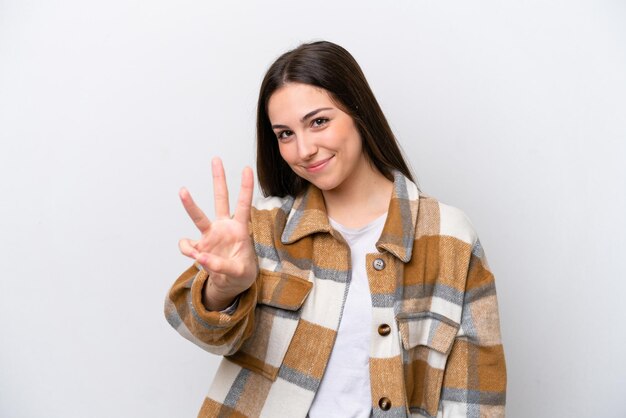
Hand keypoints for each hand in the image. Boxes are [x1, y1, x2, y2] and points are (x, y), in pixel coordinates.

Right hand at [178, 158, 256, 310]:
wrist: (230, 284)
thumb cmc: (241, 273)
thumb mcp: (240, 272)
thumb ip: (222, 266)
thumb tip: (201, 256)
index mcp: (239, 229)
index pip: (244, 205)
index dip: (245, 188)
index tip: (247, 169)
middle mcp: (223, 227)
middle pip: (221, 199)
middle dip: (218, 179)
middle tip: (216, 159)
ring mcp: (210, 235)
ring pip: (198, 216)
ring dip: (190, 204)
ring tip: (183, 190)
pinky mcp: (198, 247)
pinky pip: (188, 246)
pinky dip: (188, 251)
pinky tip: (198, 259)